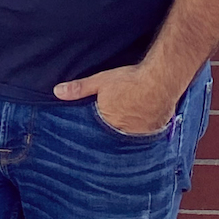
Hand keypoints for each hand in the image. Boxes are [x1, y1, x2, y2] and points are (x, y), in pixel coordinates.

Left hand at [54, 64, 175, 136]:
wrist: (161, 80)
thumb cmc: (130, 81)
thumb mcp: (100, 82)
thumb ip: (79, 89)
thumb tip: (57, 92)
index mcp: (108, 124)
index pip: (95, 134)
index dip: (93, 131)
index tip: (89, 133)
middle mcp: (124, 134)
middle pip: (112, 137)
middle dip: (108, 135)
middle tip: (108, 132)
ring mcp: (140, 135)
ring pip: (128, 138)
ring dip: (125, 133)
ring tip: (124, 126)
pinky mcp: (154, 132)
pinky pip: (144, 137)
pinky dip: (140, 132)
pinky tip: (139, 125)